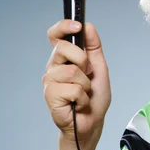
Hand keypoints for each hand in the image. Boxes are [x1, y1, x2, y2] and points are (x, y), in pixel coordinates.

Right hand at [42, 20, 111, 146]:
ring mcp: (50, 81)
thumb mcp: (100, 68)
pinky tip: (79, 103)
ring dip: (85, 84)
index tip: (77, 26)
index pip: (56, 35)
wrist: (92, 123)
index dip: (63, 27)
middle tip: (87, 76)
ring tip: (84, 93)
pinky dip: (82, 97)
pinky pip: (72, 88)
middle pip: (62, 48)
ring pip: (70, 70)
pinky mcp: (50, 96)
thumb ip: (94, 48)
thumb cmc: (94, 98)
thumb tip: (89, 26)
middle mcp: (53, 67)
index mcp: (64, 58)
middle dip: (83, 61)